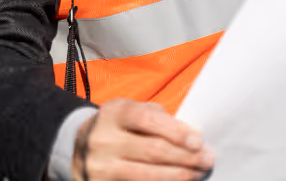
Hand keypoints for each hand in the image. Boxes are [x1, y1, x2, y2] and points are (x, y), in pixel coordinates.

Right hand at [72, 99, 214, 180]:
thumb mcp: (130, 111)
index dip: (176, 131)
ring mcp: (100, 168)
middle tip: (208, 159)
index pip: (147, 120)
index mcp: (113, 114)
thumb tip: (192, 137)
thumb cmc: (118, 127)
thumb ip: (157, 118)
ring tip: (198, 173)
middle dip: (186, 157)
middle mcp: (103, 140)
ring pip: (147, 176)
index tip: (198, 141)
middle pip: (152, 151)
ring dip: (179, 176)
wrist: (78, 148)